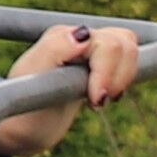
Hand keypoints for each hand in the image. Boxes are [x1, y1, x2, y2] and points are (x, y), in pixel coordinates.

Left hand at [0, 21, 144, 156]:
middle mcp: (80, 38)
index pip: (107, 44)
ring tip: (101, 100)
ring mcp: (92, 50)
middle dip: (118, 77)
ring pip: (130, 50)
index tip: (96, 101)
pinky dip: (124, 80)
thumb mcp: (33, 75)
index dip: (107, 73)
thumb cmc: (26, 98)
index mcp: (64, 36)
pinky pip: (128, 62)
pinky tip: (106, 96)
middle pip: (124, 43)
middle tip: (98, 102)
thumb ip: (55, 48)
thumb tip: (83, 33)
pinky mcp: (101, 65)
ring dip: (124, 78)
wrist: (27, 123)